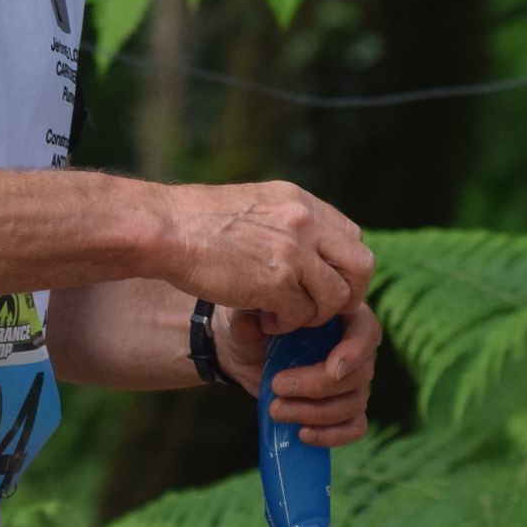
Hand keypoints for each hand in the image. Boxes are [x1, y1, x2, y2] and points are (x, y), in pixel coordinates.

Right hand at [162, 181, 373, 330]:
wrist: (165, 228)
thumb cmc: (196, 221)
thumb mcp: (254, 205)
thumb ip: (287, 222)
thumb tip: (308, 246)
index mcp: (300, 201)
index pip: (351, 236)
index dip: (343, 266)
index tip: (322, 283)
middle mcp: (305, 222)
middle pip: (361, 265)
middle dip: (347, 294)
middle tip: (320, 309)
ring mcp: (294, 251)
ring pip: (335, 296)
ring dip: (313, 314)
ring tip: (282, 316)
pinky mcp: (276, 281)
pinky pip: (301, 315)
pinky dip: (285, 325)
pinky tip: (263, 320)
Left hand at [214, 301, 380, 446]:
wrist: (247, 353)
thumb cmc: (254, 325)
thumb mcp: (245, 318)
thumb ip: (249, 321)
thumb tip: (251, 325)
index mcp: (343, 315)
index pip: (367, 331)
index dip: (355, 352)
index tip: (332, 371)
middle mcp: (356, 348)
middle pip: (359, 374)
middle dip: (318, 387)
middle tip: (278, 386)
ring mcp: (353, 381)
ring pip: (354, 403)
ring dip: (316, 412)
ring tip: (277, 410)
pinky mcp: (343, 408)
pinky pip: (355, 426)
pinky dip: (332, 435)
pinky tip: (302, 434)